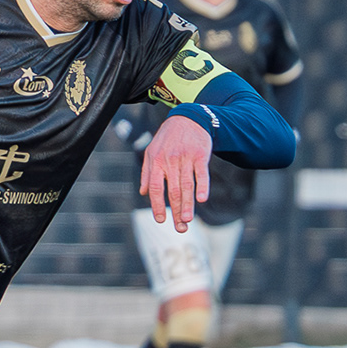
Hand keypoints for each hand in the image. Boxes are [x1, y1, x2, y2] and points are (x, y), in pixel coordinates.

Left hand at [140, 115, 211, 231]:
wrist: (188, 118)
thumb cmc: (168, 139)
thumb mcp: (152, 152)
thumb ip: (147, 173)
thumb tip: (143, 193)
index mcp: (156, 162)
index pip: (156, 188)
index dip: (158, 206)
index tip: (161, 220)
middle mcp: (170, 161)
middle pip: (173, 191)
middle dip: (176, 212)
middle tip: (180, 229)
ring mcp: (186, 158)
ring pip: (186, 185)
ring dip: (188, 204)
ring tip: (188, 220)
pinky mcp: (201, 155)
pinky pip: (202, 173)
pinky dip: (202, 186)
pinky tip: (202, 200)